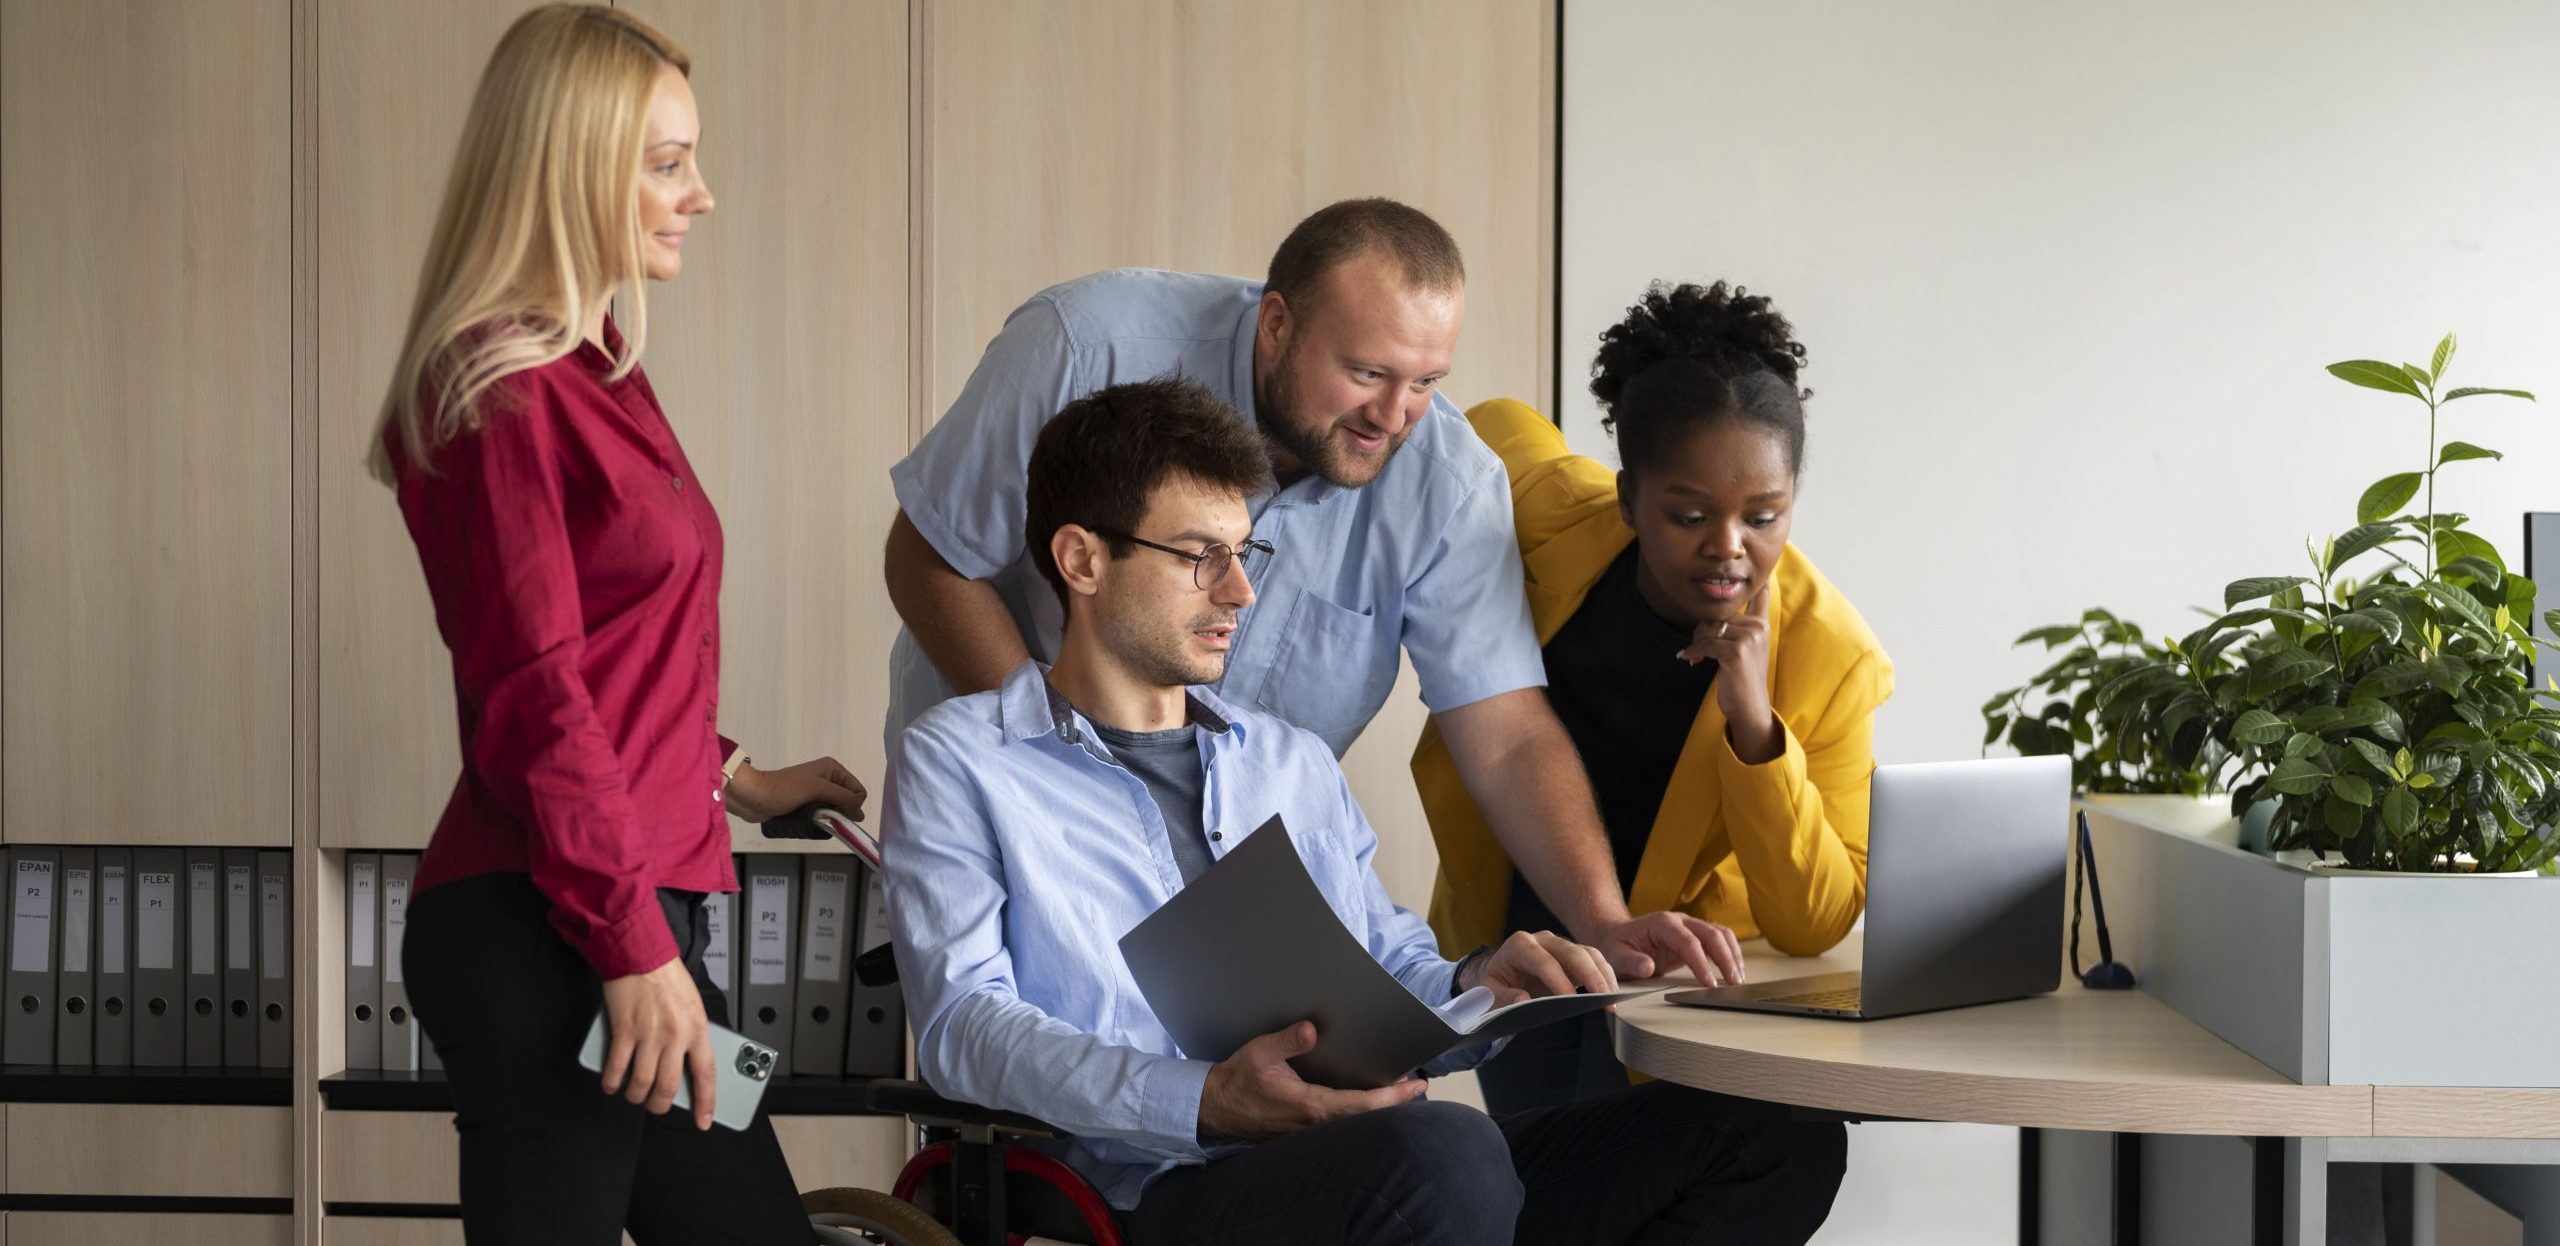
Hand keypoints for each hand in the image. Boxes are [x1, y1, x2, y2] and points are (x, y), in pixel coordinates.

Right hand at [599, 957, 716, 1129]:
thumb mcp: (693, 1007)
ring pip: (642, 1082)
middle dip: (660, 1105)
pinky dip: (612, 1081)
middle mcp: (675, 1035)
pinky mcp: (624, 1030)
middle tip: (655, 1106)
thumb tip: (682, 1066)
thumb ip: (690, 1036)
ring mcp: (648, 1034)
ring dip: (635, 1095)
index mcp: (698, 1029)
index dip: (705, 1102)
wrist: (641, 953)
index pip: (706, 1074)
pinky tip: (612, 1084)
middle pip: (669, 1086)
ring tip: (632, 1095)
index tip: (704, 1122)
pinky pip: (617, 1067)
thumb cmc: (668, 978)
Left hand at [726, 755, 865, 822]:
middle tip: (824, 817)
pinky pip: (822, 816)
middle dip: (840, 813)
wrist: (753, 796)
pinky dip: (820, 822)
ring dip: (829, 819)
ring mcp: (816, 793)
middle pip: (847, 802)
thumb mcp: (818, 789)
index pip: (858, 791)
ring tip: (814, 820)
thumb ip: (843, 798)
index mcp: (833, 769)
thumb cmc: (785, 790)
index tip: (839, 814)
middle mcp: (827, 779)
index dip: (853, 805)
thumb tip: (861, 814)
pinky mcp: (806, 805)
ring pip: (835, 811)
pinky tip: (810, 824)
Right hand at [1197, 1021, 1424, 1142]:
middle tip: (1418, 1086)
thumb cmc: (1238, 1080)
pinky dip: (1360, 1114)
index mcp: (1309, 1105)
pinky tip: (1367, 1102)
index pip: (1360, 1104)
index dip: (1391, 1096)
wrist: (1215, 1108)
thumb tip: (1313, 1029)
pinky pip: (1340, 1126)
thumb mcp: (1260, 1052)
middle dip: (1394, 1103)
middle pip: (1365, 1118)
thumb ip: (1288, 1041)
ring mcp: (1309, 1133)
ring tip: (1399, 1091)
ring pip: (1354, 1124)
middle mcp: (1314, 1124)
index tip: (1415, 1086)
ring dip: (1378, 1109)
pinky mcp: (1303, 1133)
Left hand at [1463, 929, 1616, 1003]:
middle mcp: (1542, 940)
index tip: (1569, 1000)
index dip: (1558, 980)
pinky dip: (1605, 975)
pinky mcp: (1574, 955)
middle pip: (1571, 952)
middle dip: (1590, 975)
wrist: (1502, 975)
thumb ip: (1502, 997)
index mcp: (1519, 945)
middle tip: (1602, 998)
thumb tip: (1523, 1000)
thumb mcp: (1488, 994)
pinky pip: (1594, 960)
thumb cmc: (1496, 984)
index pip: (1542, 961)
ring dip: (1603, 975)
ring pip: (1587, 953)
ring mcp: (1560, 945)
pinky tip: (1611, 994)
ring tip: (1611, 1000)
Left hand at [1592, 911, 1745, 986]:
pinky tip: (1734, 970)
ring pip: (1720, 934)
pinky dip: (1730, 953)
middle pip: (1711, 934)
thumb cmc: (1616, 945)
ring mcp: (1689, 927)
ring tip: (1738, 978)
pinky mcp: (1695, 936)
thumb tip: (1647, 968)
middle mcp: (1680, 921)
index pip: (1688, 942)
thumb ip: (1630, 961)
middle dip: (1725, 958)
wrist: (1616, 934)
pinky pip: (1719, 940)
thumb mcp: (1615, 955)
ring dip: (1732, 955)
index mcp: (1662, 923)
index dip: (1701, 963)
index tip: (1709, 983)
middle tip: (1732, 982)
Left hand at [1678, 587, 1780, 763]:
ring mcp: (1749, 638)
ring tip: (1695, 657)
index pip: (1760, 597)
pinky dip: (1694, 652)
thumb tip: (1706, 620)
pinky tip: (1690, 660)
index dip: (1758, 582)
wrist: (1749, 707)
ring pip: (1710, 628)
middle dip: (1702, 630)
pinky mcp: (1737, 651)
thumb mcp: (1741, 650)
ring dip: (1697, 643)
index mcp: (1761, 625)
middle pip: (1718, 615)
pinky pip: (1705, 644)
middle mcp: (1758, 628)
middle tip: (1697, 649)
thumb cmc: (1741, 678)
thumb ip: (1733, 630)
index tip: (1761, 569)